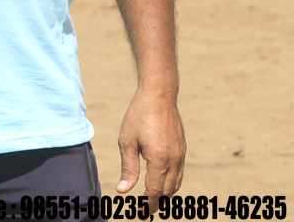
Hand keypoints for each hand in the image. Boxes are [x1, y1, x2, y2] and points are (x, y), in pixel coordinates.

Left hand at [116, 90, 185, 208]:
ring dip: (166, 195)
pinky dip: (172, 183)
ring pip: (176, 183)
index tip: (141, 214)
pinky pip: (179, 173)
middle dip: (157, 203)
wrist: (159, 96)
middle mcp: (174, 160)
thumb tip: (123, 190)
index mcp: (159, 159)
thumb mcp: (127, 142)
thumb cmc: (139, 116)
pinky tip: (163, 184)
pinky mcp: (182, 149)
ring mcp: (181, 155)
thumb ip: (128, 168)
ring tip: (154, 202)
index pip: (155, 190)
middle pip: (168, 190)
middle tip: (146, 212)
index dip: (148, 204)